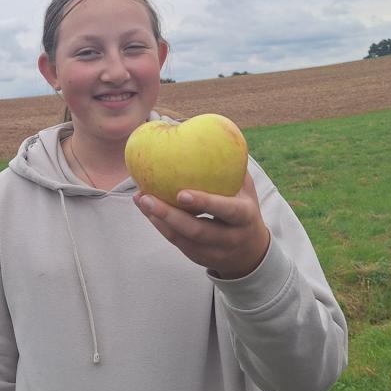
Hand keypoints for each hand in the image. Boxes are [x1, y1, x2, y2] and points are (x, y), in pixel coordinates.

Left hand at [133, 173, 270, 279]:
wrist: (250, 251)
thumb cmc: (243, 208)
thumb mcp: (246, 189)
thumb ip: (233, 166)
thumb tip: (213, 131)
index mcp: (245, 217)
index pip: (227, 210)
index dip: (205, 203)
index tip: (181, 193)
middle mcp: (231, 238)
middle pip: (197, 231)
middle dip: (169, 215)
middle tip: (146, 196)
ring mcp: (214, 252)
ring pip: (182, 239)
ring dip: (158, 220)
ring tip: (140, 199)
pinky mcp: (198, 258)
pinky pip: (176, 242)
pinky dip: (159, 225)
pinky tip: (145, 208)